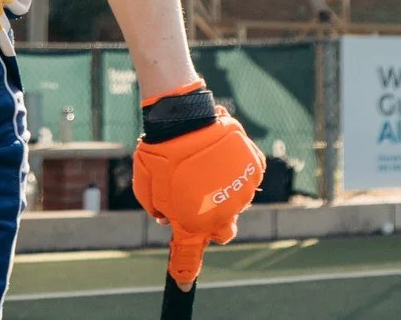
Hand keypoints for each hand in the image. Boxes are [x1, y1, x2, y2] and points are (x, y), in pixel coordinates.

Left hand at [133, 88, 264, 290]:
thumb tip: (167, 218)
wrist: (184, 115)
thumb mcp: (145, 185)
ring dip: (223, 191)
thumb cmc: (160, 151)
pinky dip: (237, 171)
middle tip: (200, 200)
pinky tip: (220, 155)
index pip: (190, 258)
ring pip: (236, 202)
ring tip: (205, 165)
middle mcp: (223, 213)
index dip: (185, 273)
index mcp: (194, 221)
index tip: (182, 284)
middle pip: (223, 233)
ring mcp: (242, 191)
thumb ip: (156, 209)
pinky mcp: (255, 169)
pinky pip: (248, 178)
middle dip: (214, 223)